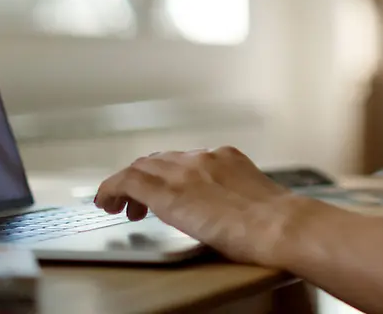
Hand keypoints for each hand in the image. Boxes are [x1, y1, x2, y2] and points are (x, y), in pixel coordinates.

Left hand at [94, 147, 298, 264]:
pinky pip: (128, 181)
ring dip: (128, 185)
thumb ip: (234, 197)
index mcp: (225, 157)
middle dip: (145, 178)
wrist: (276, 224)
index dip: (167, 173)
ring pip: (141, 167)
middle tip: (138, 204)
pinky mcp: (166, 190)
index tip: (164, 190)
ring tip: (120, 206)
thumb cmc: (276, 222)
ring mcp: (183, 171)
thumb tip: (229, 214)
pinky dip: (112, 188)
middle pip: (159, 160)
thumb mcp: (254, 199)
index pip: (184, 159)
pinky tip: (106, 202)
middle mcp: (202, 157)